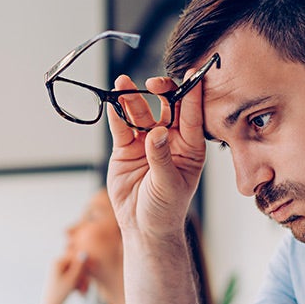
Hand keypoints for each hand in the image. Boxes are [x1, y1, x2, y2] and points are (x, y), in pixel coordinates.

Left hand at [39, 251, 88, 303]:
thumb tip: (84, 253)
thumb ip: (79, 266)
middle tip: (84, 287)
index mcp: (57, 262)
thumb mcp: (72, 279)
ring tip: (81, 291)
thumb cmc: (59, 293)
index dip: (84, 265)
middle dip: (82, 276)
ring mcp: (58, 270)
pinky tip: (78, 292)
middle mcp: (56, 264)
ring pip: (75, 272)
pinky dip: (76, 283)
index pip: (75, 258)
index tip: (91, 272)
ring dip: (80, 281)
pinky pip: (72, 277)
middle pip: (75, 265)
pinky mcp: (60, 277)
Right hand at [105, 74, 206, 239]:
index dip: (192, 94)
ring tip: (122, 85)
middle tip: (153, 84)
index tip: (193, 75)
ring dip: (132, 99)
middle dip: (160, 92)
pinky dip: (116, 115)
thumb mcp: (168, 184)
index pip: (191, 115)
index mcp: (189, 147)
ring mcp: (146, 142)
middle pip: (166, 107)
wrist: (143, 228)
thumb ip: (162, 157)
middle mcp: (169, 139)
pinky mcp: (126, 149)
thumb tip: (157, 132)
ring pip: (140, 114)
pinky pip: (121, 127)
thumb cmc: (166, 209)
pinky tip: (112, 103)